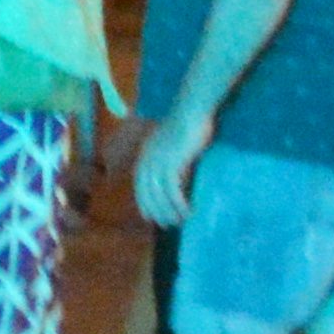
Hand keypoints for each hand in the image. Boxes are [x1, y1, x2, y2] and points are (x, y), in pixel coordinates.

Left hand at [133, 113, 207, 230]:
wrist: (192, 109)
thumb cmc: (189, 122)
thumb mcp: (175, 144)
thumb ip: (172, 159)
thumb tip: (178, 177)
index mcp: (146, 153)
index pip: (140, 184)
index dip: (144, 201)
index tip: (150, 217)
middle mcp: (148, 159)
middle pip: (147, 193)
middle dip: (156, 211)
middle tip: (166, 224)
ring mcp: (158, 161)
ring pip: (159, 195)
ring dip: (169, 211)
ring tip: (179, 221)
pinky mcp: (171, 164)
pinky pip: (173, 191)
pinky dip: (179, 204)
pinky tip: (188, 211)